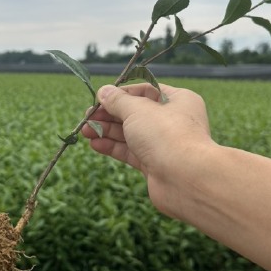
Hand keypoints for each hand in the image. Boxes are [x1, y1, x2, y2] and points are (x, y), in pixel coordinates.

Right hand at [81, 83, 214, 217]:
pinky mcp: (155, 164)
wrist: (186, 180)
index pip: (145, 90)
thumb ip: (117, 101)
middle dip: (109, 114)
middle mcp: (173, 120)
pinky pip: (130, 152)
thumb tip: (103, 91)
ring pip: (130, 133)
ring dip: (107, 131)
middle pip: (135, 113)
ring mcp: (163, 144)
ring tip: (84, 131)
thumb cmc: (166, 135)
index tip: (99, 98)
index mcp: (178, 100)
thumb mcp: (137, 110)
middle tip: (86, 117)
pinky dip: (113, 147)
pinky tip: (95, 144)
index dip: (121, 93)